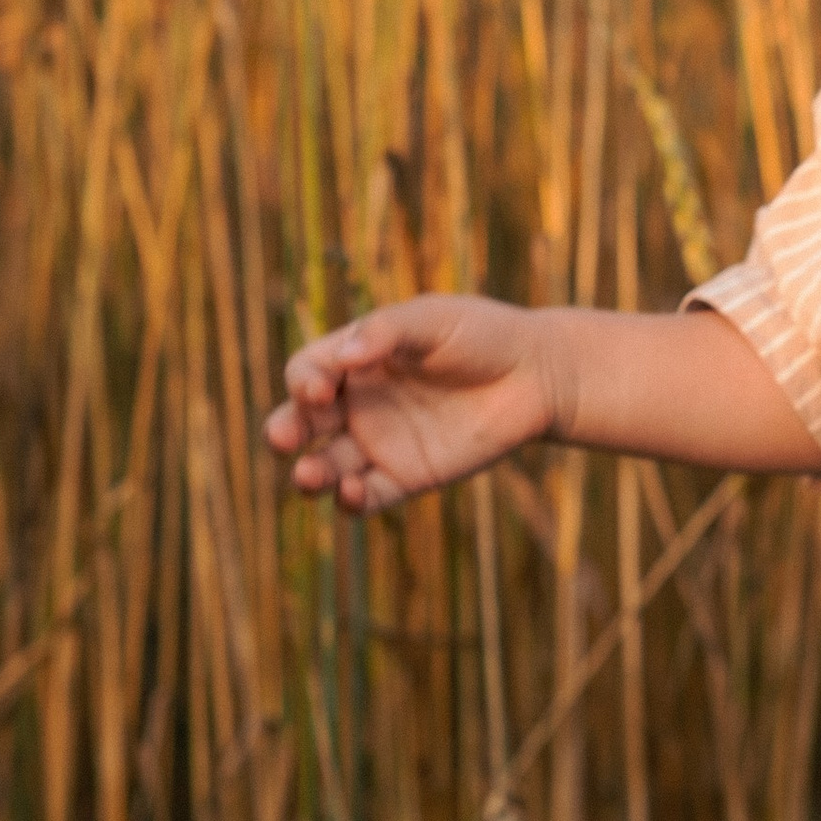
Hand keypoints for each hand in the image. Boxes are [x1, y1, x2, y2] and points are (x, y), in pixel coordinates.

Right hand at [267, 295, 557, 514]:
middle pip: (303, 423)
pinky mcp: (407, 476)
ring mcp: (381, 442)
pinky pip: (368, 495)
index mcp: (355, 359)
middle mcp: (359, 403)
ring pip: (328, 466)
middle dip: (284, 431)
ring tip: (309, 476)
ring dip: (311, 475)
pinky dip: (352, 500)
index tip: (319, 389)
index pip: (307, 374)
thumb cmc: (482, 334)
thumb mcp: (431, 319)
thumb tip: (342, 358)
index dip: (303, 383)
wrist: (537, 374)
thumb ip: (386, 333)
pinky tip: (352, 492)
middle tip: (282, 438)